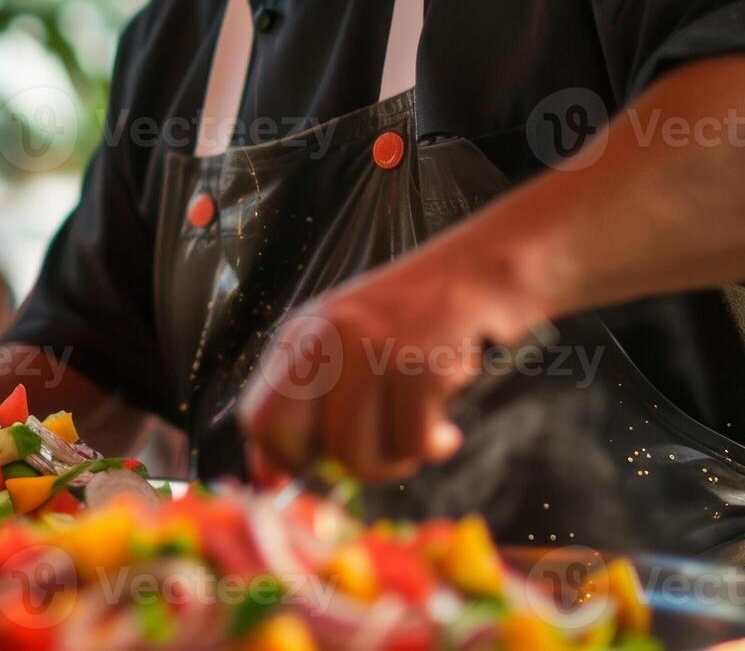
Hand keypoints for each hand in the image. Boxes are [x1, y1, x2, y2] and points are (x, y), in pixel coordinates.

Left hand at [237, 250, 538, 481]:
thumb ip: (311, 407)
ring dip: (393, 463)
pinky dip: (433, 447)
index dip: (283, 460)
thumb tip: (268, 476)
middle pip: (290, 440)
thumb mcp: (352, 350)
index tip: (322, 471)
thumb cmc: (421, 321)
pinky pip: (411, 441)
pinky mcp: (419, 360)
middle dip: (332, 467)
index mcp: (300, 335)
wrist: (487, 267)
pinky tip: (447, 431)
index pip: (257, 419)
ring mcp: (370, 346)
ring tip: (422, 439)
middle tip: (375, 459)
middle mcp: (324, 337)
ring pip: (351, 452)